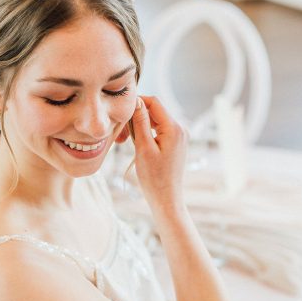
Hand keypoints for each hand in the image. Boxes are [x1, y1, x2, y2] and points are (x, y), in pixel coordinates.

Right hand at [130, 96, 188, 213]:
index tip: (121, 109)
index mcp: (174, 128)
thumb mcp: (143, 148)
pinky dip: (147, 134)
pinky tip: (137, 145)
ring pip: (156, 121)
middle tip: (121, 133)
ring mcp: (179, 136)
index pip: (154, 102)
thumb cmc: (154, 178)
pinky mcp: (176, 144)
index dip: (137, 102)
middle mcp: (180, 129)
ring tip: (126, 141)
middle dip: (137, 117)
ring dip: (140, 126)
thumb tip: (136, 102)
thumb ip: (140, 122)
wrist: (166, 199)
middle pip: (155, 111)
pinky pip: (159, 131)